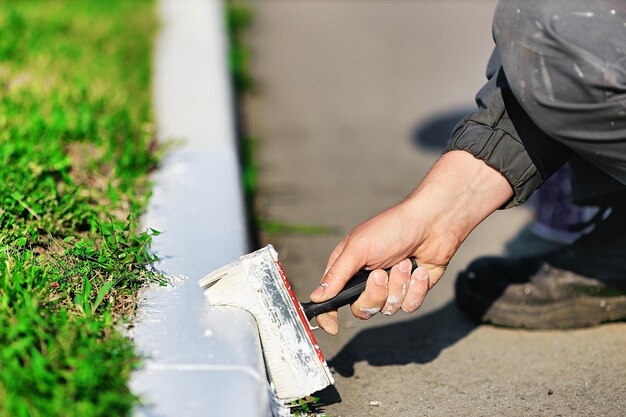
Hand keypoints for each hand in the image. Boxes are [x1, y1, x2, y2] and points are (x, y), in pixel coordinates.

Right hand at [310, 151, 513, 334]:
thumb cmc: (392, 228)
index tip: (332, 327)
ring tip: (405, 262)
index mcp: (348, 268)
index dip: (328, 315)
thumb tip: (317, 296)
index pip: (332, 299)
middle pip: (362, 309)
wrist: (433, 224)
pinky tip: (419, 271)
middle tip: (382, 272)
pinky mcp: (411, 291)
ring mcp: (390, 287)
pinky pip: (409, 306)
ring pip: (388, 308)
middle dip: (375, 293)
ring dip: (398, 285)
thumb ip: (337, 275)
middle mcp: (366, 280)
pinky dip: (415, 288)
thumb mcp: (358, 248)